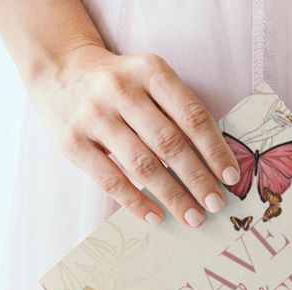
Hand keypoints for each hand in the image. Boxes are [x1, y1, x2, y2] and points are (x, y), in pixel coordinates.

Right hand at [29, 44, 238, 226]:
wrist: (60, 70)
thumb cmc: (122, 85)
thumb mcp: (151, 82)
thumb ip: (178, 113)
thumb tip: (214, 164)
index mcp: (150, 71)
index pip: (192, 116)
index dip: (215, 149)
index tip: (232, 177)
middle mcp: (120, 90)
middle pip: (169, 143)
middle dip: (197, 178)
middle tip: (216, 204)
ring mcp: (93, 116)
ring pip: (142, 165)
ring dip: (172, 196)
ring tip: (193, 217)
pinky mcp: (71, 142)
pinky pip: (110, 180)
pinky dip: (136, 202)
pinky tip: (156, 216)